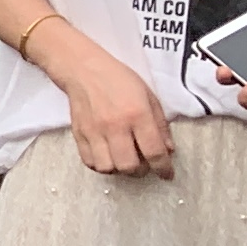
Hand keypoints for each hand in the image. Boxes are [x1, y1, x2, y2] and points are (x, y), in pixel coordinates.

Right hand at [50, 31, 176, 174]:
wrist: (84, 70)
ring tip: (123, 160)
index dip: (164, 168)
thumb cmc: (120, 80)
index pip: (154, 152)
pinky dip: (101, 165)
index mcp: (138, 115)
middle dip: (141, 171)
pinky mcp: (79, 134)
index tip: (167, 175)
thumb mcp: (149, 97)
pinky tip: (107, 156)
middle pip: (129, 166)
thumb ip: (160, 125)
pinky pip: (89, 162)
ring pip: (108, 168)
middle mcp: (115, 126)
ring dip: (119, 169)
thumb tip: (168, 150)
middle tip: (144, 164)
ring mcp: (94, 132)